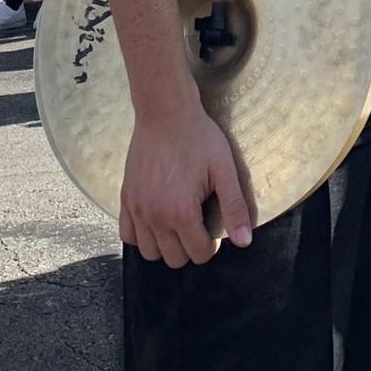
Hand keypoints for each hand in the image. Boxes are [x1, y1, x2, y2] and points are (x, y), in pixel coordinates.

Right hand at [119, 99, 253, 267]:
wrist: (165, 111)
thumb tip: (244, 241)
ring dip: (166, 245)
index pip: (199, 254)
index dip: (211, 245)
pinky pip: (127, 235)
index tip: (213, 228)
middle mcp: (154, 216)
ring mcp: (136, 208)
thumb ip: (235, 207)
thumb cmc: (197, 136)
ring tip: (177, 223)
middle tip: (197, 223)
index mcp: (180, 211)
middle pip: (174, 259)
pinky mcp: (126, 198)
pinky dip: (141, 235)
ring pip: (149, 252)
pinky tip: (155, 220)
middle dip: (190, 247)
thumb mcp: (224, 169)